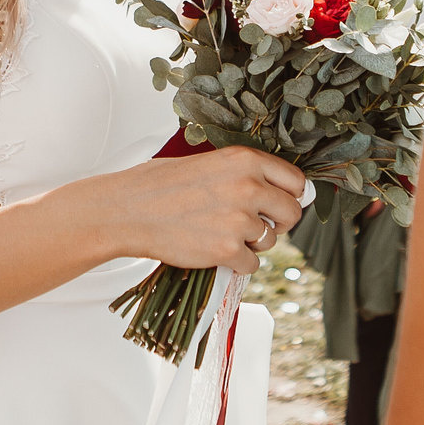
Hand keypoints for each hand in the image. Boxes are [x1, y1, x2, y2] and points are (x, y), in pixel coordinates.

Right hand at [105, 146, 307, 276]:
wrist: (127, 210)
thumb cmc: (159, 185)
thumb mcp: (208, 162)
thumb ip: (244, 174)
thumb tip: (277, 190)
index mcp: (245, 160)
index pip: (296, 181)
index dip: (291, 196)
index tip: (281, 204)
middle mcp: (248, 187)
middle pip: (292, 213)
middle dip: (278, 223)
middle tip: (256, 226)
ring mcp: (239, 220)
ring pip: (269, 241)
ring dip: (251, 243)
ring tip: (219, 233)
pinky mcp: (227, 250)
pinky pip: (251, 264)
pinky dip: (235, 263)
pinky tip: (212, 250)